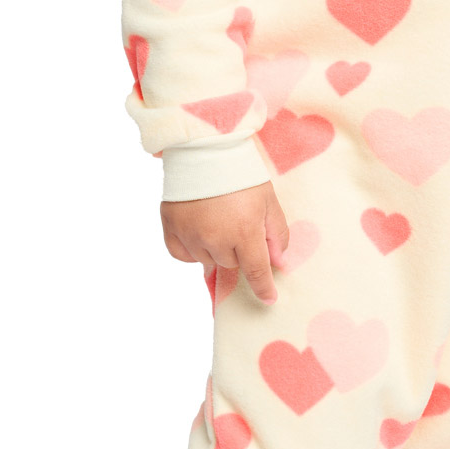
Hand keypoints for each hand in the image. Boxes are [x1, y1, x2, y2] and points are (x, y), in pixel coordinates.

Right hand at [161, 182, 290, 303]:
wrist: (204, 148)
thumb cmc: (241, 174)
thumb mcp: (268, 201)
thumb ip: (276, 234)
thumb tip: (278, 262)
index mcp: (244, 232)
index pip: (256, 271)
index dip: (263, 288)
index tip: (268, 299)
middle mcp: (216, 239)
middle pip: (231, 264)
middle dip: (238, 251)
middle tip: (237, 227)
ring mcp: (190, 234)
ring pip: (207, 260)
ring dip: (215, 250)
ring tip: (217, 223)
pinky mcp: (170, 227)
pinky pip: (183, 254)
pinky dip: (192, 249)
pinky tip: (198, 233)